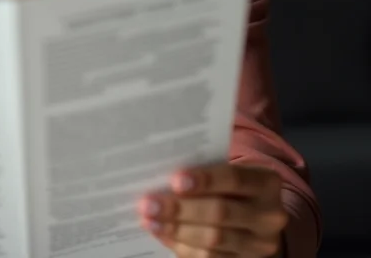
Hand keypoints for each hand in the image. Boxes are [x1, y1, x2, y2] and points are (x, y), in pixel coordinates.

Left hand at [138, 163, 287, 256]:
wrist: (258, 214)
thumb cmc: (232, 184)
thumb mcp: (229, 170)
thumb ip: (205, 171)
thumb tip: (162, 175)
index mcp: (266, 183)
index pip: (234, 179)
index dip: (205, 180)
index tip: (174, 180)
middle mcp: (269, 216)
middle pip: (221, 213)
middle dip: (181, 209)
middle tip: (149, 204)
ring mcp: (259, 245)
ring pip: (214, 240)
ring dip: (176, 230)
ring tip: (149, 220)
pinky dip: (182, 246)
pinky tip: (162, 234)